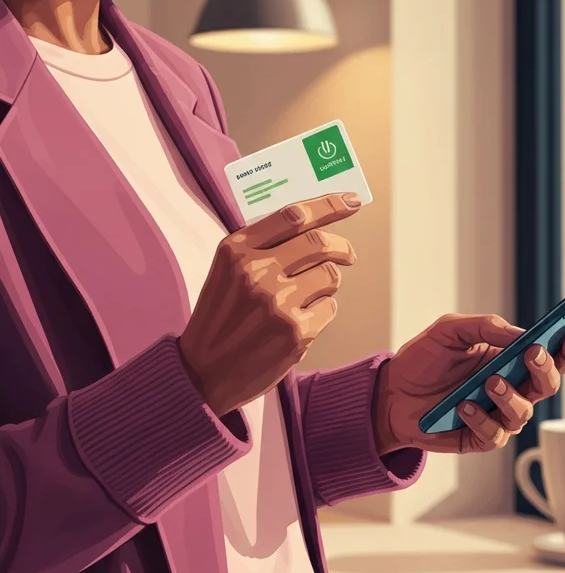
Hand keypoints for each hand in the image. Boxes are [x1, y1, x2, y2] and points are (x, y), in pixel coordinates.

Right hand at [178, 193, 360, 416]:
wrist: (203, 371)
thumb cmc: (221, 317)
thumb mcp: (228, 271)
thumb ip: (262, 245)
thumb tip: (313, 222)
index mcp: (237, 249)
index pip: (293, 215)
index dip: (329, 205)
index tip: (351, 201)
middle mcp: (256, 271)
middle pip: (319, 243)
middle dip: (342, 247)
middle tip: (348, 254)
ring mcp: (278, 302)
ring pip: (330, 276)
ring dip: (328, 283)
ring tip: (309, 296)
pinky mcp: (296, 331)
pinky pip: (329, 308)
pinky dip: (322, 311)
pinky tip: (301, 322)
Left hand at [373, 313, 564, 454]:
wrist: (390, 392)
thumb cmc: (424, 359)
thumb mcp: (449, 330)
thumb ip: (483, 326)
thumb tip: (520, 334)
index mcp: (509, 359)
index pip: (550, 355)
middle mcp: (510, 388)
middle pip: (546, 384)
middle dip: (545, 369)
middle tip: (532, 353)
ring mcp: (496, 414)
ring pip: (524, 412)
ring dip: (511, 395)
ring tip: (489, 381)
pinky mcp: (479, 437)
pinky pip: (494, 434)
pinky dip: (481, 418)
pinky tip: (462, 406)